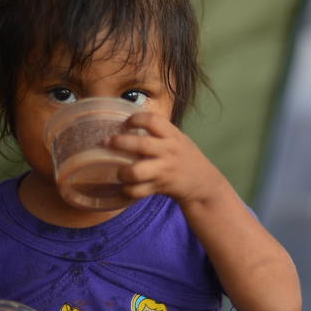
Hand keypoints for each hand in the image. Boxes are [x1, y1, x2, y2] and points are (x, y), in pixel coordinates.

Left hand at [109, 112, 225, 205]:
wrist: (203, 184)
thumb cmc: (186, 158)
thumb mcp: (178, 140)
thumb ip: (160, 133)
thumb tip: (130, 124)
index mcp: (173, 136)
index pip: (153, 120)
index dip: (136, 119)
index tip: (126, 123)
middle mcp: (168, 151)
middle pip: (141, 144)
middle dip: (120, 142)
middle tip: (107, 142)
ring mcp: (164, 170)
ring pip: (136, 171)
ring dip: (122, 172)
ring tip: (118, 171)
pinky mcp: (160, 187)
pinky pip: (138, 191)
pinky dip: (127, 190)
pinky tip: (124, 187)